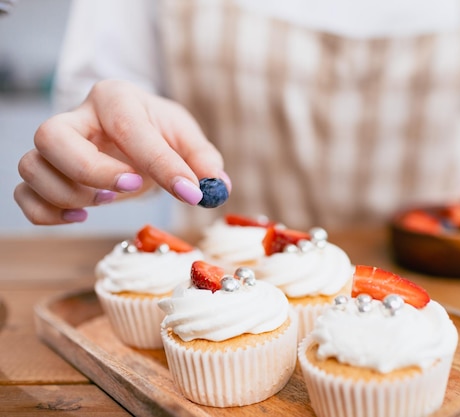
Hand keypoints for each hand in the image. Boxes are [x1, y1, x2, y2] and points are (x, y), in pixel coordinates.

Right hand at [14, 80, 229, 224]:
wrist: (134, 135)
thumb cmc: (160, 132)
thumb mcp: (187, 138)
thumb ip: (203, 159)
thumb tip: (216, 186)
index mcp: (115, 98)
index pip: (129, 128)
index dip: (162, 165)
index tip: (191, 193)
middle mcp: (77, 117)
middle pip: (52, 136)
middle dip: (90, 171)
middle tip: (130, 187)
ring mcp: (55, 146)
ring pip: (31, 166)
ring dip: (68, 194)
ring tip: (106, 200)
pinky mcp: (46, 172)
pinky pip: (24, 194)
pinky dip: (47, 213)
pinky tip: (80, 215)